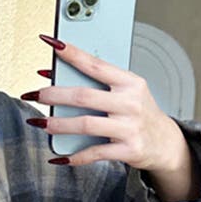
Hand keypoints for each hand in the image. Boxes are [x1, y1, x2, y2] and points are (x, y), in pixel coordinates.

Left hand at [24, 35, 199, 201]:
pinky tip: (58, 158)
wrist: (166, 143)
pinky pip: (94, 153)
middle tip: (34, 94)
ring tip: (39, 122)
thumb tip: (60, 81)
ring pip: (85, 124)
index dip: (72, 54)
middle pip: (84, 96)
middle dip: (54, 94)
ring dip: (58, 124)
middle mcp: (130, 103)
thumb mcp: (127, 94)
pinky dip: (73, 157)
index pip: (96, 64)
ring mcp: (129, 127)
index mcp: (130, 82)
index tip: (52, 43)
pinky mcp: (127, 150)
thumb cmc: (139, 115)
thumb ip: (100, 88)